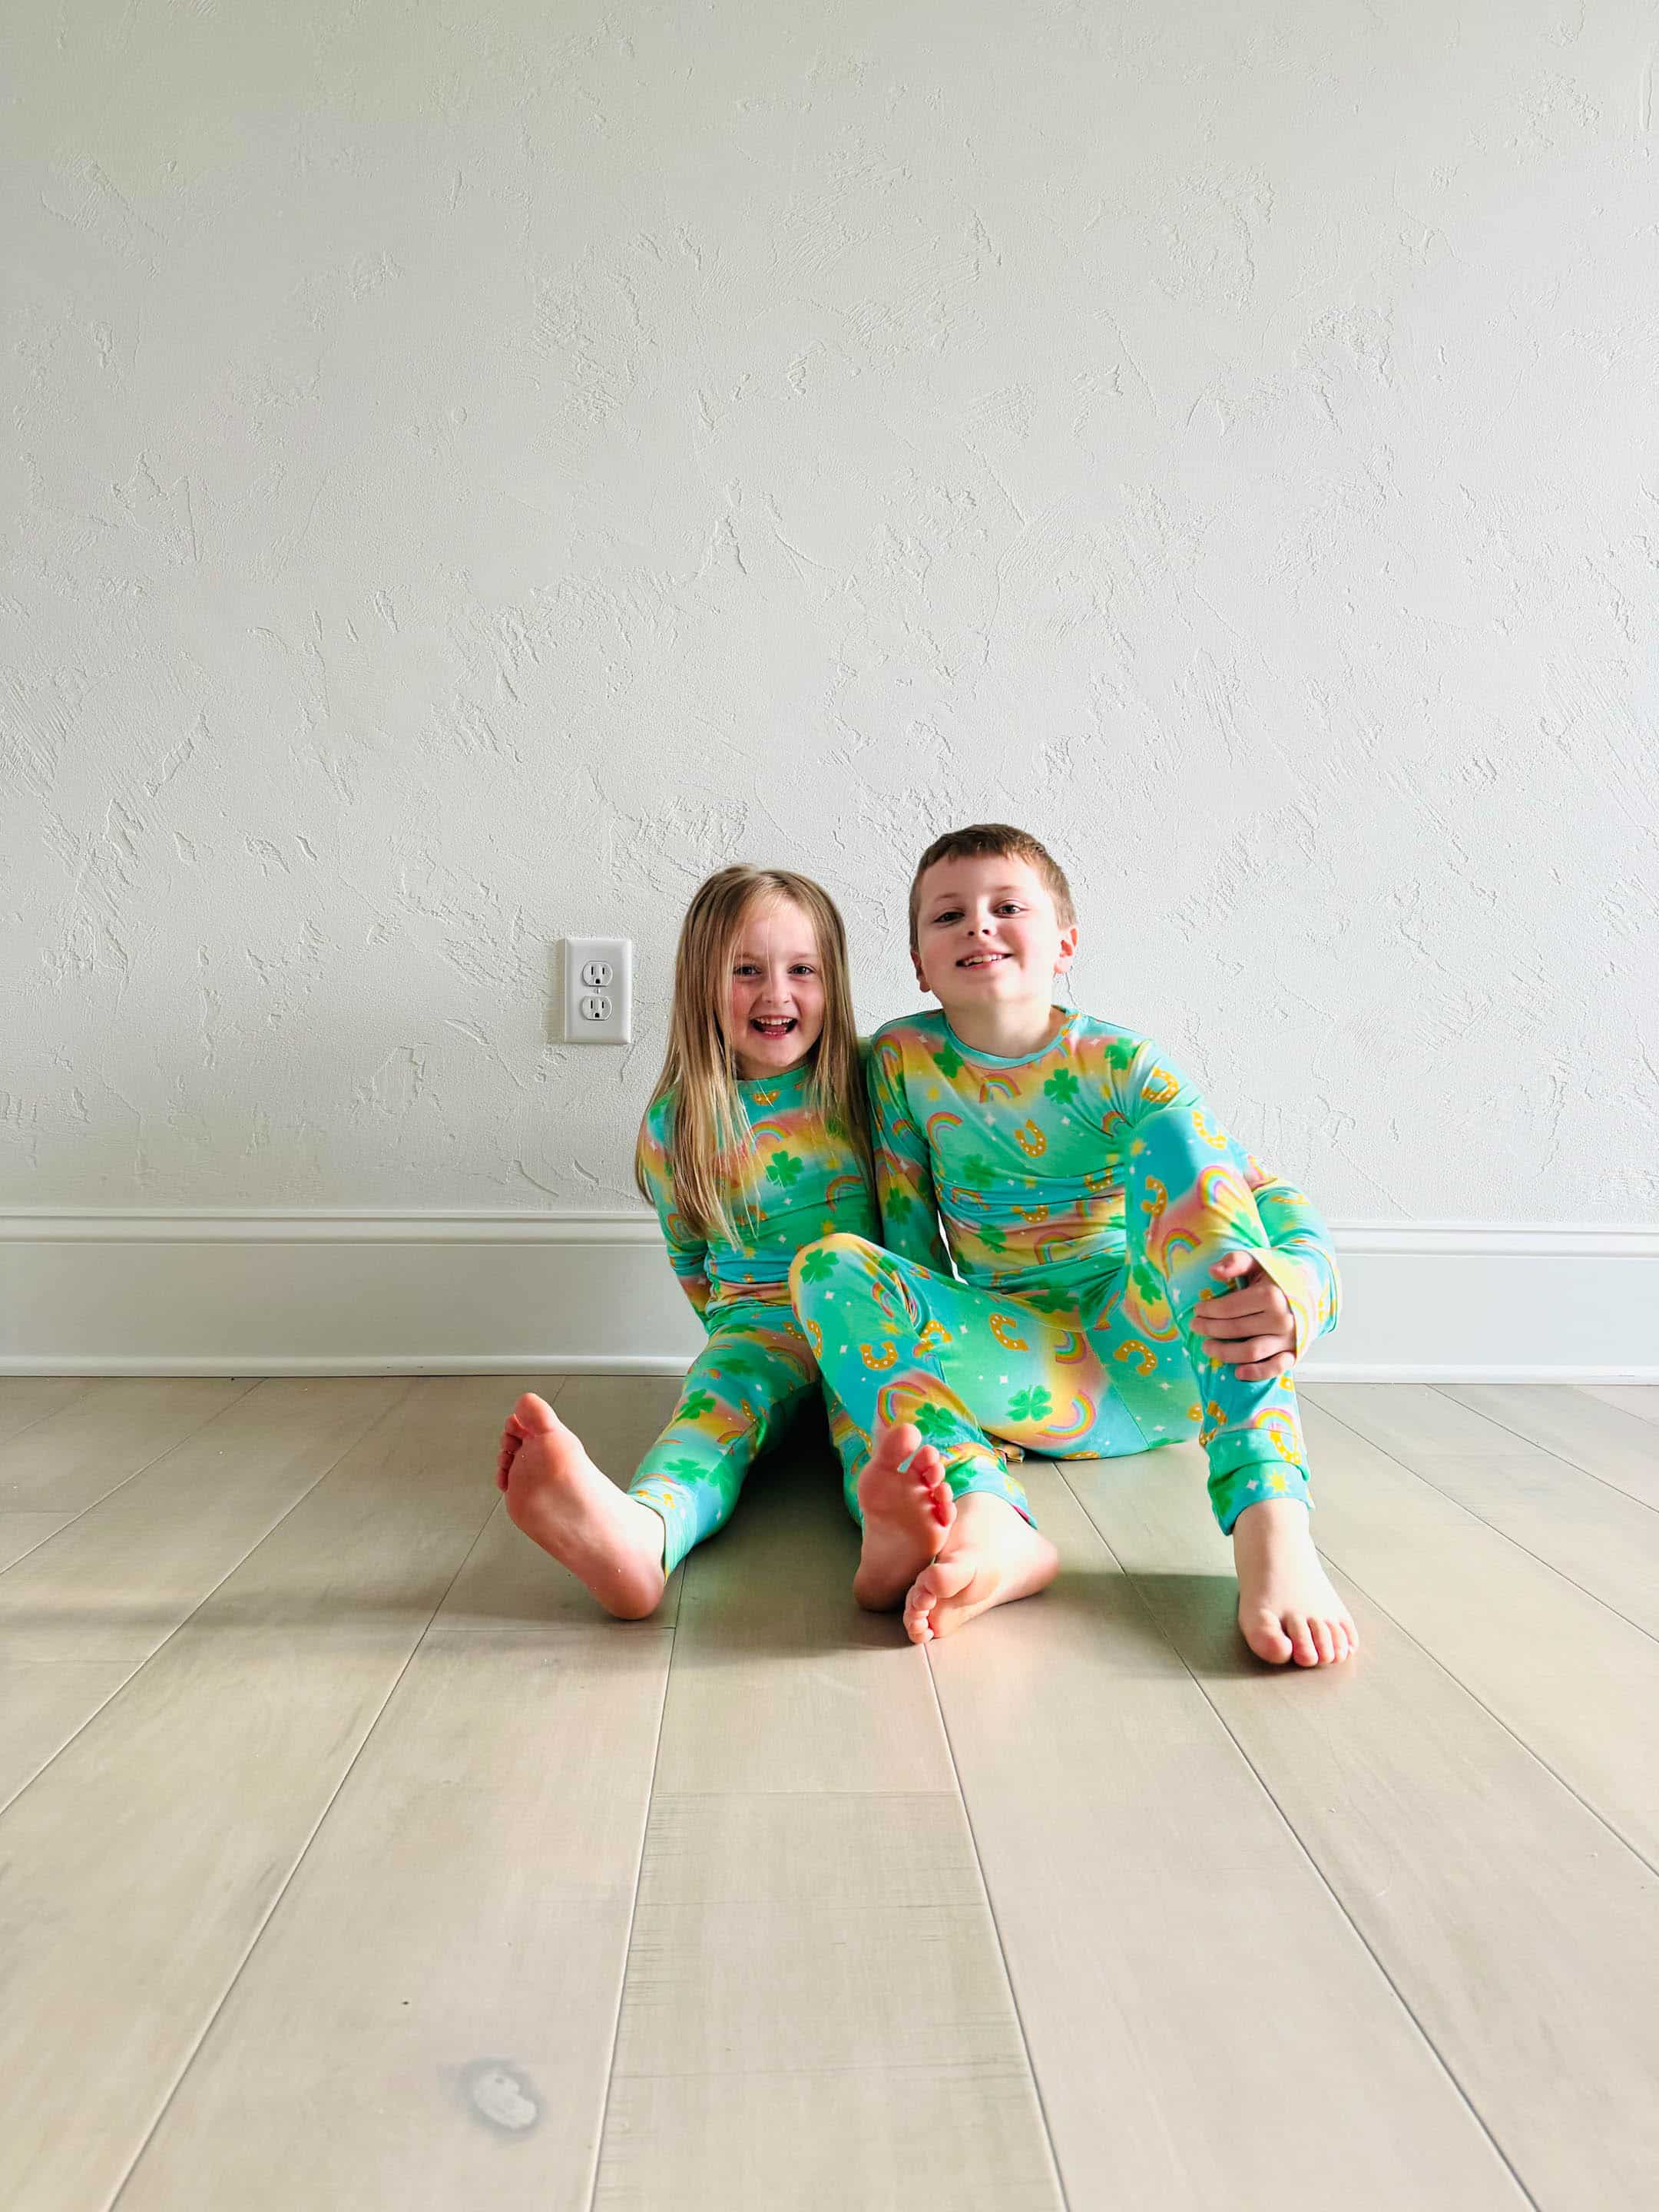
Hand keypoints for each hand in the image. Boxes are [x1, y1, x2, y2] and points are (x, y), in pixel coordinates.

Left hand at [1191, 1250, 1295, 1381]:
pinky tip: (1237, 1373)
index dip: (1209, 1310)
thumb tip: (1213, 1272)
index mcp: (1271, 1295)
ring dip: (1225, 1352)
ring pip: (1251, 1352)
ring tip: (1207, 1347)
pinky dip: (1257, 1373)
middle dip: (1210, 1329)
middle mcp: (1281, 1319)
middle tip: (1195, 1327)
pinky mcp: (1295, 1351)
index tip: (1197, 1310)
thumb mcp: (1257, 1260)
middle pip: (1236, 1329)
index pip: (1229, 1308)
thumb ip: (1235, 1261)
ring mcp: (1289, 1338)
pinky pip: (1276, 1367)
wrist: (1311, 1285)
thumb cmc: (1278, 1274)